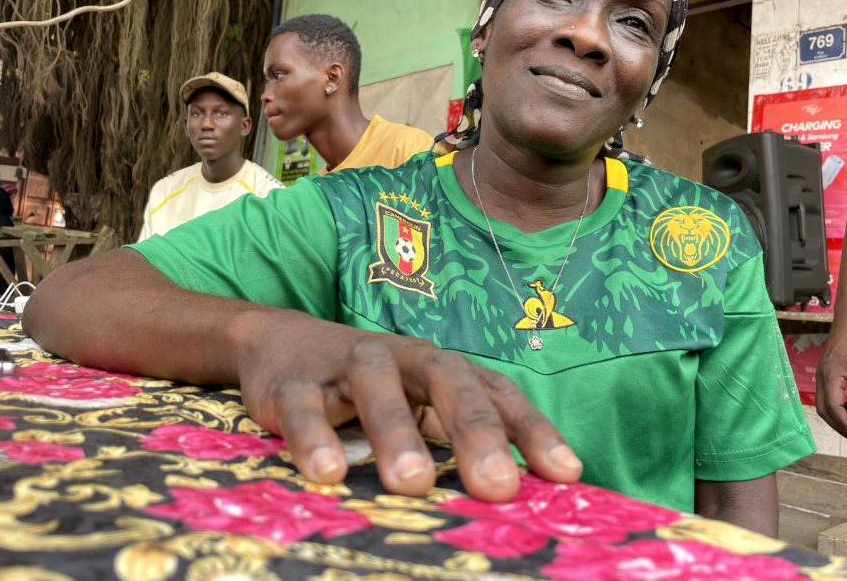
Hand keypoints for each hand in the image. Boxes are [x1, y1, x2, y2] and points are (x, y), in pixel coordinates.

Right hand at [236, 319, 582, 500]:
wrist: (281, 344)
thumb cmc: (371, 389)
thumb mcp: (419, 408)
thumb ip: (457, 443)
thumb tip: (514, 502)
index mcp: (441, 367)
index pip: (494, 391)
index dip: (530, 428)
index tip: (565, 473)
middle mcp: (402, 359)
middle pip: (447, 379)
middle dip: (474, 430)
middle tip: (497, 486)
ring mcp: (346, 367)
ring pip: (375, 385)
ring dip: (396, 431)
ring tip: (412, 482)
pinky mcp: (292, 385)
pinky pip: (302, 407)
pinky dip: (314, 436)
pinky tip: (328, 472)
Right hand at [815, 321, 846, 441]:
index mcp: (830, 376)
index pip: (833, 407)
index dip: (845, 425)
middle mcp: (821, 379)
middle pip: (824, 410)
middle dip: (840, 426)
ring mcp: (821, 377)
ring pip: (824, 405)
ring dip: (839, 419)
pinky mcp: (826, 376)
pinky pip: (828, 397)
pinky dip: (840, 408)